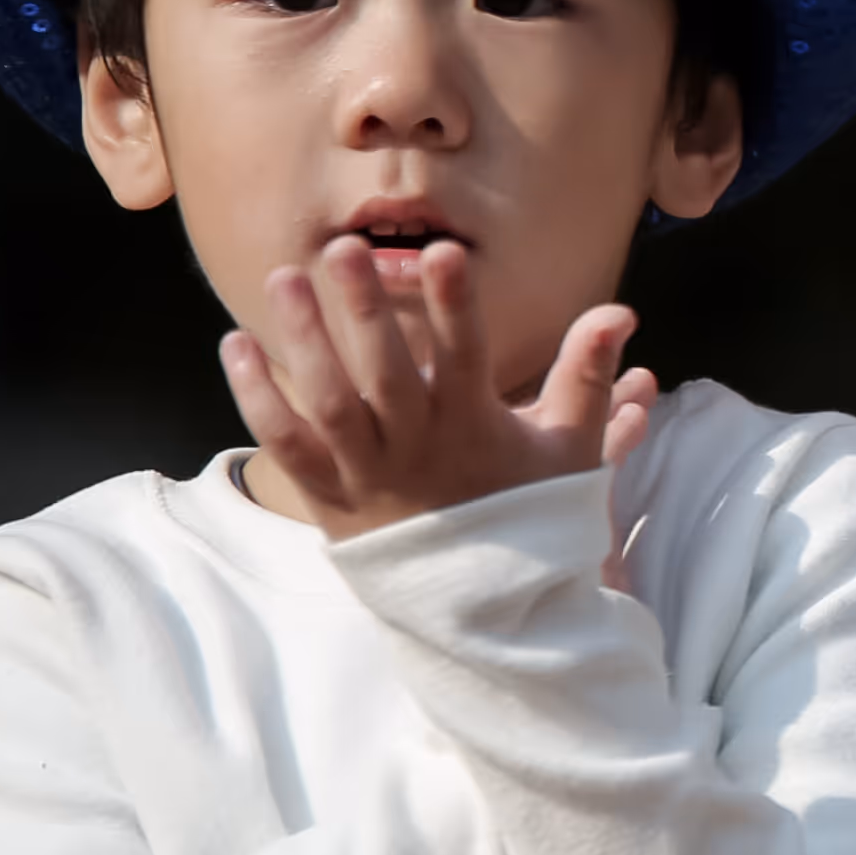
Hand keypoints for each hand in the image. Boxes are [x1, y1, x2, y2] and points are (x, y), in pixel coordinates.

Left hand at [221, 239, 660, 539]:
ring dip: (304, 339)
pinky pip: (286, 443)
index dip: (456, 305)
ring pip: (328, 400)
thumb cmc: (526, 513)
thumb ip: (587, 374)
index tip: (443, 253)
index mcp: (476, 428)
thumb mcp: (570, 446)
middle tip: (341, 248)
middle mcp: (417, 447)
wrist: (483, 605)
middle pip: (385, 370)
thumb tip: (618, 311)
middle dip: (364, 307)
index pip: (466, 355)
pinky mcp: (328, 496)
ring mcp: (368, 473)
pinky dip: (258, 397)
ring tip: (284, 278)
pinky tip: (237, 347)